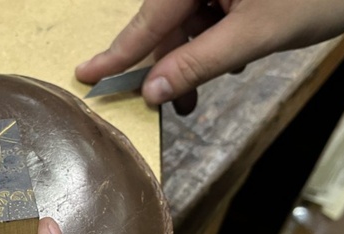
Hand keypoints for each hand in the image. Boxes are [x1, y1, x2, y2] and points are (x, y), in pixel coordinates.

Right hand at [75, 0, 343, 114]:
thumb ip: (200, 62)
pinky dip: (213, 44)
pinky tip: (228, 63)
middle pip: (168, 22)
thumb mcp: (255, 35)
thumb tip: (154, 90)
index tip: (87, 75)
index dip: (119, 52)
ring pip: (190, 24)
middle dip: (168, 65)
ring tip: (195, 98)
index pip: (149, 18)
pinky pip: (211, 18)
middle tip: (164, 105)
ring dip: (192, 60)